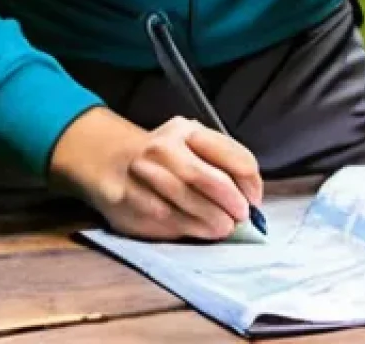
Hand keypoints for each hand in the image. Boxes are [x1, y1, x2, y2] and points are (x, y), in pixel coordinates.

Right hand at [48, 107, 263, 240]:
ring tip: (224, 229)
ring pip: (186, 204)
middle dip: (230, 202)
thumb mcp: (193, 144)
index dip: (249, 182)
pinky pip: (165, 221)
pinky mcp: (129, 201)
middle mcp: (164, 149)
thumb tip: (251, 199)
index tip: (254, 200)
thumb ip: (221, 163)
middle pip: (208, 179)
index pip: (231, 155)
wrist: (110, 159)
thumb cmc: (166, 156)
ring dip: (210, 221)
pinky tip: (199, 232)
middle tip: (242, 218)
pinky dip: (188, 229)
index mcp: (188, 131)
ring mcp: (143, 175)